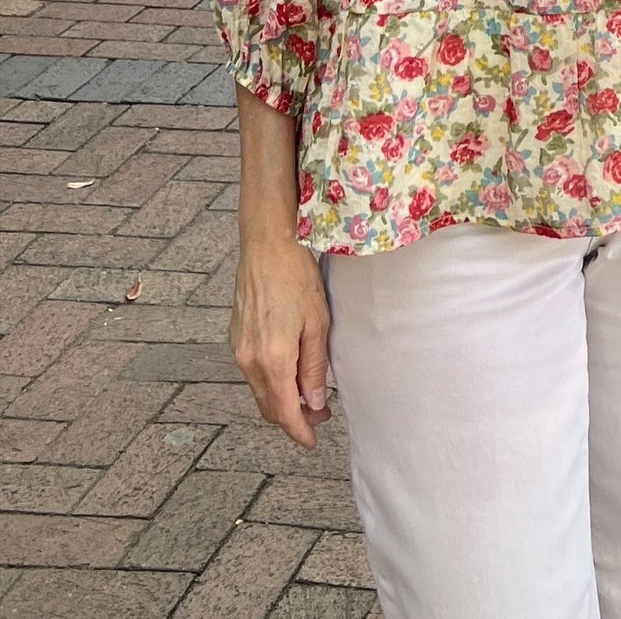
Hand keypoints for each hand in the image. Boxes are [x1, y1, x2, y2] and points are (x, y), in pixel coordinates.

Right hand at [231, 236, 331, 447]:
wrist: (266, 246)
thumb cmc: (296, 277)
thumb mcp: (317, 323)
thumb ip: (314, 368)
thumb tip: (313, 403)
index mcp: (273, 360)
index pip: (284, 413)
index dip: (299, 432)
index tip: (312, 441)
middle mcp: (249, 360)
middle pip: (269, 407)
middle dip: (292, 417)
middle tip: (320, 412)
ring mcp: (238, 349)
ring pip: (259, 391)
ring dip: (281, 398)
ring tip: (308, 389)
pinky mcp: (235, 338)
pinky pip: (252, 372)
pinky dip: (269, 380)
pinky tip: (288, 368)